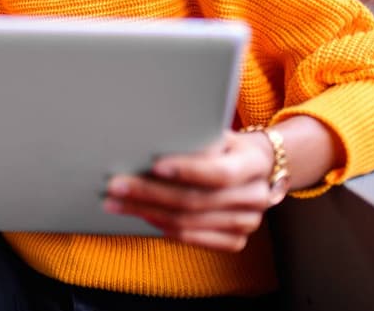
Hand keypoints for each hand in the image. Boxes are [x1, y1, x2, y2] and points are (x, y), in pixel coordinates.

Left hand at [102, 130, 279, 252]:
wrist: (257, 167)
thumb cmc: (226, 144)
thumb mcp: (218, 133)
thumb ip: (195, 139)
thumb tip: (151, 140)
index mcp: (254, 163)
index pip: (220, 172)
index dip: (187, 170)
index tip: (153, 166)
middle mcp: (256, 196)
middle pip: (196, 201)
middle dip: (150, 193)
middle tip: (116, 186)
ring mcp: (248, 222)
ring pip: (189, 222)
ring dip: (147, 212)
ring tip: (117, 202)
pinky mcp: (236, 240)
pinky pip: (193, 239)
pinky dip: (164, 227)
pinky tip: (142, 215)